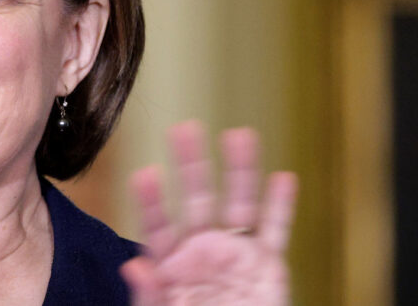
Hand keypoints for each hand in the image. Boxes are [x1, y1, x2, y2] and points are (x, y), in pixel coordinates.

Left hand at [119, 121, 297, 305]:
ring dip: (240, 169)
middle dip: (191, 163)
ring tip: (238, 134)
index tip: (144, 175)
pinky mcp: (268, 266)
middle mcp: (202, 249)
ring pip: (240, 203)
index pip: (157, 225)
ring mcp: (236, 253)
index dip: (152, 201)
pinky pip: (276, 231)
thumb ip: (149, 295)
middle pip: (197, 199)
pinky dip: (281, 206)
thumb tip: (134, 267)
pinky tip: (283, 178)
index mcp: (170, 262)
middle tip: (183, 128)